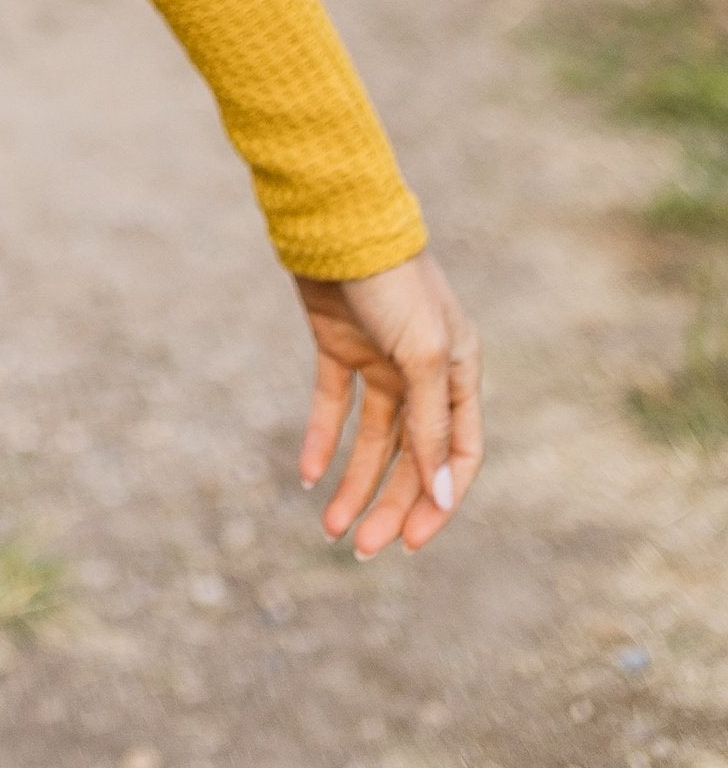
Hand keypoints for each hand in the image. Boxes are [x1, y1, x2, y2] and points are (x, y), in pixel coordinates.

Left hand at [294, 249, 481, 557]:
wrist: (337, 220)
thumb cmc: (393, 282)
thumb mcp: (422, 356)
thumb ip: (430, 425)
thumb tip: (439, 495)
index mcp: (459, 373)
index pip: (457, 455)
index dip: (438, 502)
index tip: (411, 543)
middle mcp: (424, 372)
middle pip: (411, 456)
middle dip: (388, 504)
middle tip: (359, 547)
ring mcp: (380, 359)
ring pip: (372, 438)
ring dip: (353, 482)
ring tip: (329, 528)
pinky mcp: (338, 345)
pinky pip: (332, 404)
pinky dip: (320, 438)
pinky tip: (307, 474)